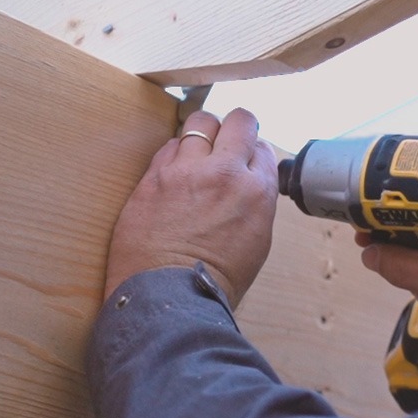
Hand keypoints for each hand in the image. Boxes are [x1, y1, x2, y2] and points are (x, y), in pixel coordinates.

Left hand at [104, 108, 278, 307]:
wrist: (171, 296)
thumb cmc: (217, 278)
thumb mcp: (257, 238)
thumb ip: (256, 200)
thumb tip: (250, 180)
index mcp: (258, 191)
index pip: (263, 148)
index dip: (254, 152)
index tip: (245, 159)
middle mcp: (226, 172)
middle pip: (238, 121)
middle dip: (235, 126)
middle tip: (227, 138)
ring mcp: (187, 171)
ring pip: (199, 123)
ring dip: (202, 134)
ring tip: (197, 152)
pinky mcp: (154, 177)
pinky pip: (168, 146)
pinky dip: (174, 153)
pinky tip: (174, 171)